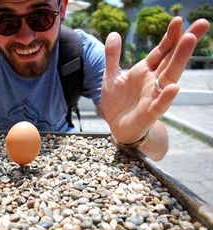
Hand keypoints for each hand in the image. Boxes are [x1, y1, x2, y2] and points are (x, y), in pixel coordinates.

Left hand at [100, 17, 209, 143]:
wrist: (117, 127)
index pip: (161, 51)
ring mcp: (153, 96)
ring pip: (170, 77)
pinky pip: (159, 105)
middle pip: (172, 59)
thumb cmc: (118, 102)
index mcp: (145, 71)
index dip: (170, 36)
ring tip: (189, 41)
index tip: (179, 19)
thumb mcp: (110, 76)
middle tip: (202, 23)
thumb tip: (114, 33)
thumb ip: (112, 56)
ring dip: (180, 60)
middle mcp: (153, 81)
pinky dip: (166, 97)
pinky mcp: (149, 113)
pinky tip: (174, 87)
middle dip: (184, 42)